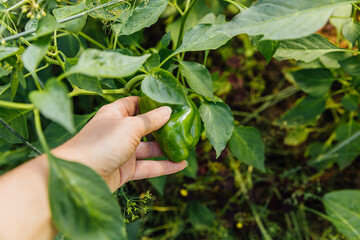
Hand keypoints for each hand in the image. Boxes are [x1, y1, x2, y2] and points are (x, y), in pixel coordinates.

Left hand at [53, 96, 186, 191]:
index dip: (152, 102)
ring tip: (185, 146)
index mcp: (115, 114)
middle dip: (163, 127)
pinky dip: (164, 166)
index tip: (171, 103)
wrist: (78, 176)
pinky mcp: (125, 170)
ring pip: (148, 148)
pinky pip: (148, 166)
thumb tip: (168, 110)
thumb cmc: (101, 143)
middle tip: (183, 125)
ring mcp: (122, 151)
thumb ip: (150, 120)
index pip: (136, 103)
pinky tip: (180, 165)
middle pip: (145, 127)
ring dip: (166, 148)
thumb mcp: (130, 127)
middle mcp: (119, 131)